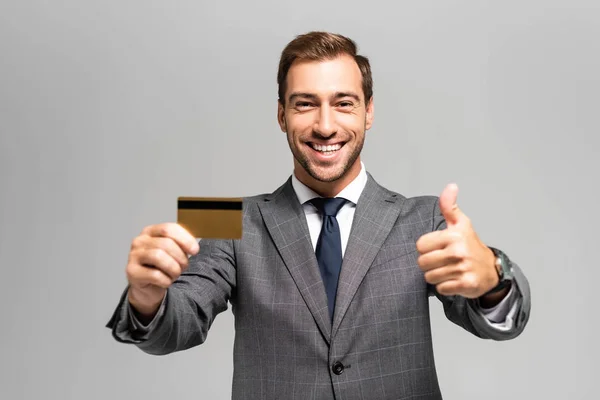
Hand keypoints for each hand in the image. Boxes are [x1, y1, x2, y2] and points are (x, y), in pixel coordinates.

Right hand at [126, 223, 199, 318]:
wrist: (148, 288)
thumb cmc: (162, 267)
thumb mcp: (173, 252)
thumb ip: (181, 245)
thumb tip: (193, 248)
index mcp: (150, 231)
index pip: (169, 229)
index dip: (185, 239)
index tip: (195, 250)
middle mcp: (139, 241)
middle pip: (166, 244)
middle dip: (181, 257)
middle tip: (184, 267)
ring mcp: (133, 256)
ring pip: (159, 257)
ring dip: (174, 268)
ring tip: (175, 274)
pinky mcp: (132, 272)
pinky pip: (155, 275)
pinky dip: (166, 280)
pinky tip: (166, 282)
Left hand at [416, 184, 497, 298]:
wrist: (491, 269)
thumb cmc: (471, 245)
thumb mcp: (460, 223)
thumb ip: (449, 206)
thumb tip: (451, 186)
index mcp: (453, 235)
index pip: (420, 245)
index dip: (426, 248)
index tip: (438, 248)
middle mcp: (458, 251)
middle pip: (422, 263)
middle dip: (429, 264)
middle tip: (442, 261)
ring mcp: (462, 268)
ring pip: (429, 277)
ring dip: (436, 276)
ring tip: (448, 270)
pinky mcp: (465, 284)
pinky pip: (440, 289)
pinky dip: (445, 287)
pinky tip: (454, 280)